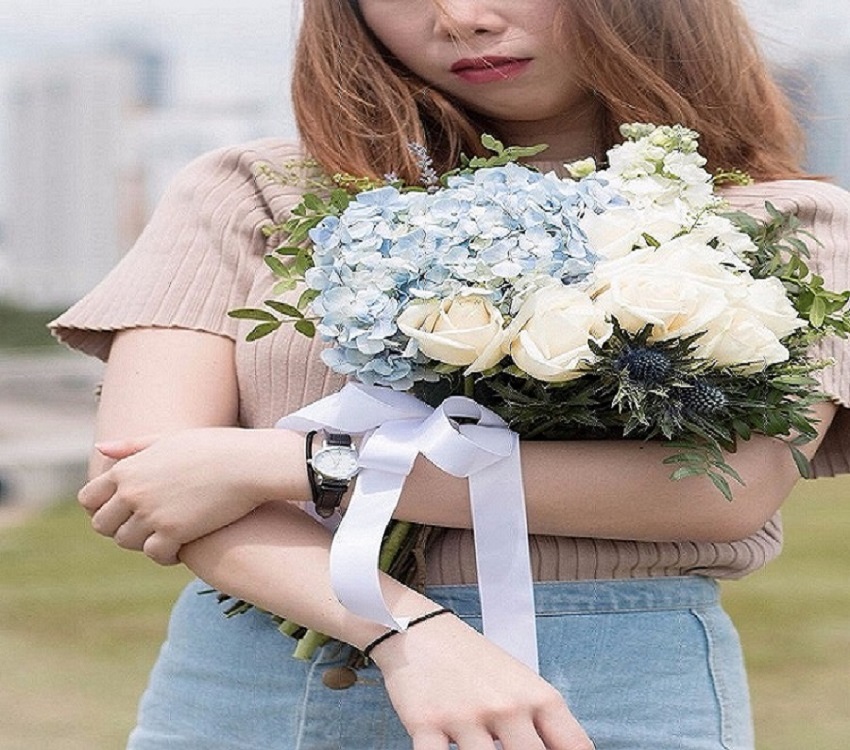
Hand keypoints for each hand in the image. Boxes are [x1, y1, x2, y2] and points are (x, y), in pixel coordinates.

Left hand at [77, 428, 304, 564]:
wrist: (249, 463)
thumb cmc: (215, 446)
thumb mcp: (170, 439)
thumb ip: (133, 446)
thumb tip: (100, 449)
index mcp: (128, 468)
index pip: (89, 498)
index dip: (101, 508)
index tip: (122, 512)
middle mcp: (133, 492)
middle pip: (103, 525)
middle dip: (120, 528)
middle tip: (146, 527)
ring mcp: (152, 514)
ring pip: (127, 542)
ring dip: (143, 542)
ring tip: (165, 536)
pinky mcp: (174, 533)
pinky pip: (155, 554)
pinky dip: (165, 555)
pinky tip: (181, 548)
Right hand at [372, 614, 593, 749]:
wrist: (421, 629)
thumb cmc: (474, 663)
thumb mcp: (520, 684)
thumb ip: (542, 724)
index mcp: (537, 697)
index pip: (576, 746)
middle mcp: (506, 706)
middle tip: (505, 749)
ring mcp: (466, 716)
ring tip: (475, 746)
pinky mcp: (426, 723)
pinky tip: (445, 749)